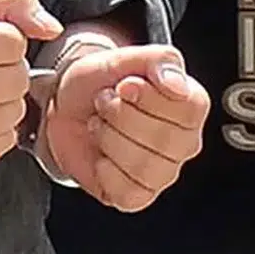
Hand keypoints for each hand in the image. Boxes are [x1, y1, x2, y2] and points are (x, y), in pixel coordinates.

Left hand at [43, 45, 208, 211]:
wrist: (64, 107)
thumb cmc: (97, 84)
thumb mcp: (123, 58)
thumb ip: (158, 61)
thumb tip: (176, 84)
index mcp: (189, 106)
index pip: (190, 110)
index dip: (150, 98)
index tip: (125, 86)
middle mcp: (182, 142)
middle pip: (164, 139)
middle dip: (121, 116)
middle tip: (105, 102)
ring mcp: (162, 172)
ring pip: (143, 167)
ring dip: (109, 140)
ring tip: (100, 124)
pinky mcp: (137, 194)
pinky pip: (127, 192)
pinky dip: (104, 171)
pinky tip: (100, 154)